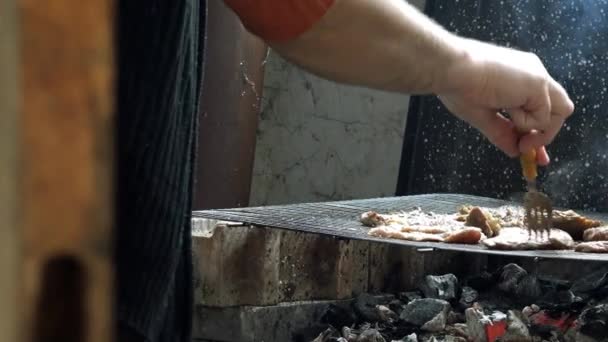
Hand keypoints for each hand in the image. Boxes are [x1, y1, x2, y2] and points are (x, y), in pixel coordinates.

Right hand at [435, 38, 573, 164]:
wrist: (452, 70)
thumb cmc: (458, 86)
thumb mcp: (482, 115)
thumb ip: (501, 132)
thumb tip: (514, 151)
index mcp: (520, 77)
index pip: (540, 107)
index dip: (538, 131)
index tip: (529, 152)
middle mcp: (534, 74)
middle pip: (559, 108)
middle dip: (545, 133)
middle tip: (524, 148)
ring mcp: (539, 78)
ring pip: (561, 112)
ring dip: (538, 128)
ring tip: (514, 128)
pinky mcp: (539, 84)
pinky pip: (544, 117)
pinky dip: (526, 123)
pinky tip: (506, 109)